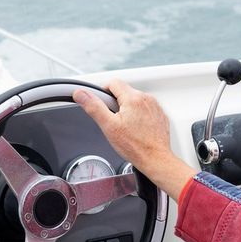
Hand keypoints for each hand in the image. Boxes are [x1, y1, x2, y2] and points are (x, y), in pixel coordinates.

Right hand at [72, 79, 196, 200]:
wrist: (155, 159)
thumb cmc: (135, 146)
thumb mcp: (109, 126)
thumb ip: (94, 107)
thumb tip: (81, 94)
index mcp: (132, 98)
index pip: (113, 82)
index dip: (103, 92)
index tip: (102, 105)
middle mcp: (146, 98)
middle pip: (124, 91)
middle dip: (115, 103)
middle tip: (114, 121)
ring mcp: (154, 106)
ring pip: (135, 100)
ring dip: (127, 109)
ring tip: (126, 127)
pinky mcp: (159, 114)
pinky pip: (145, 108)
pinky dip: (139, 115)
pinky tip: (136, 129)